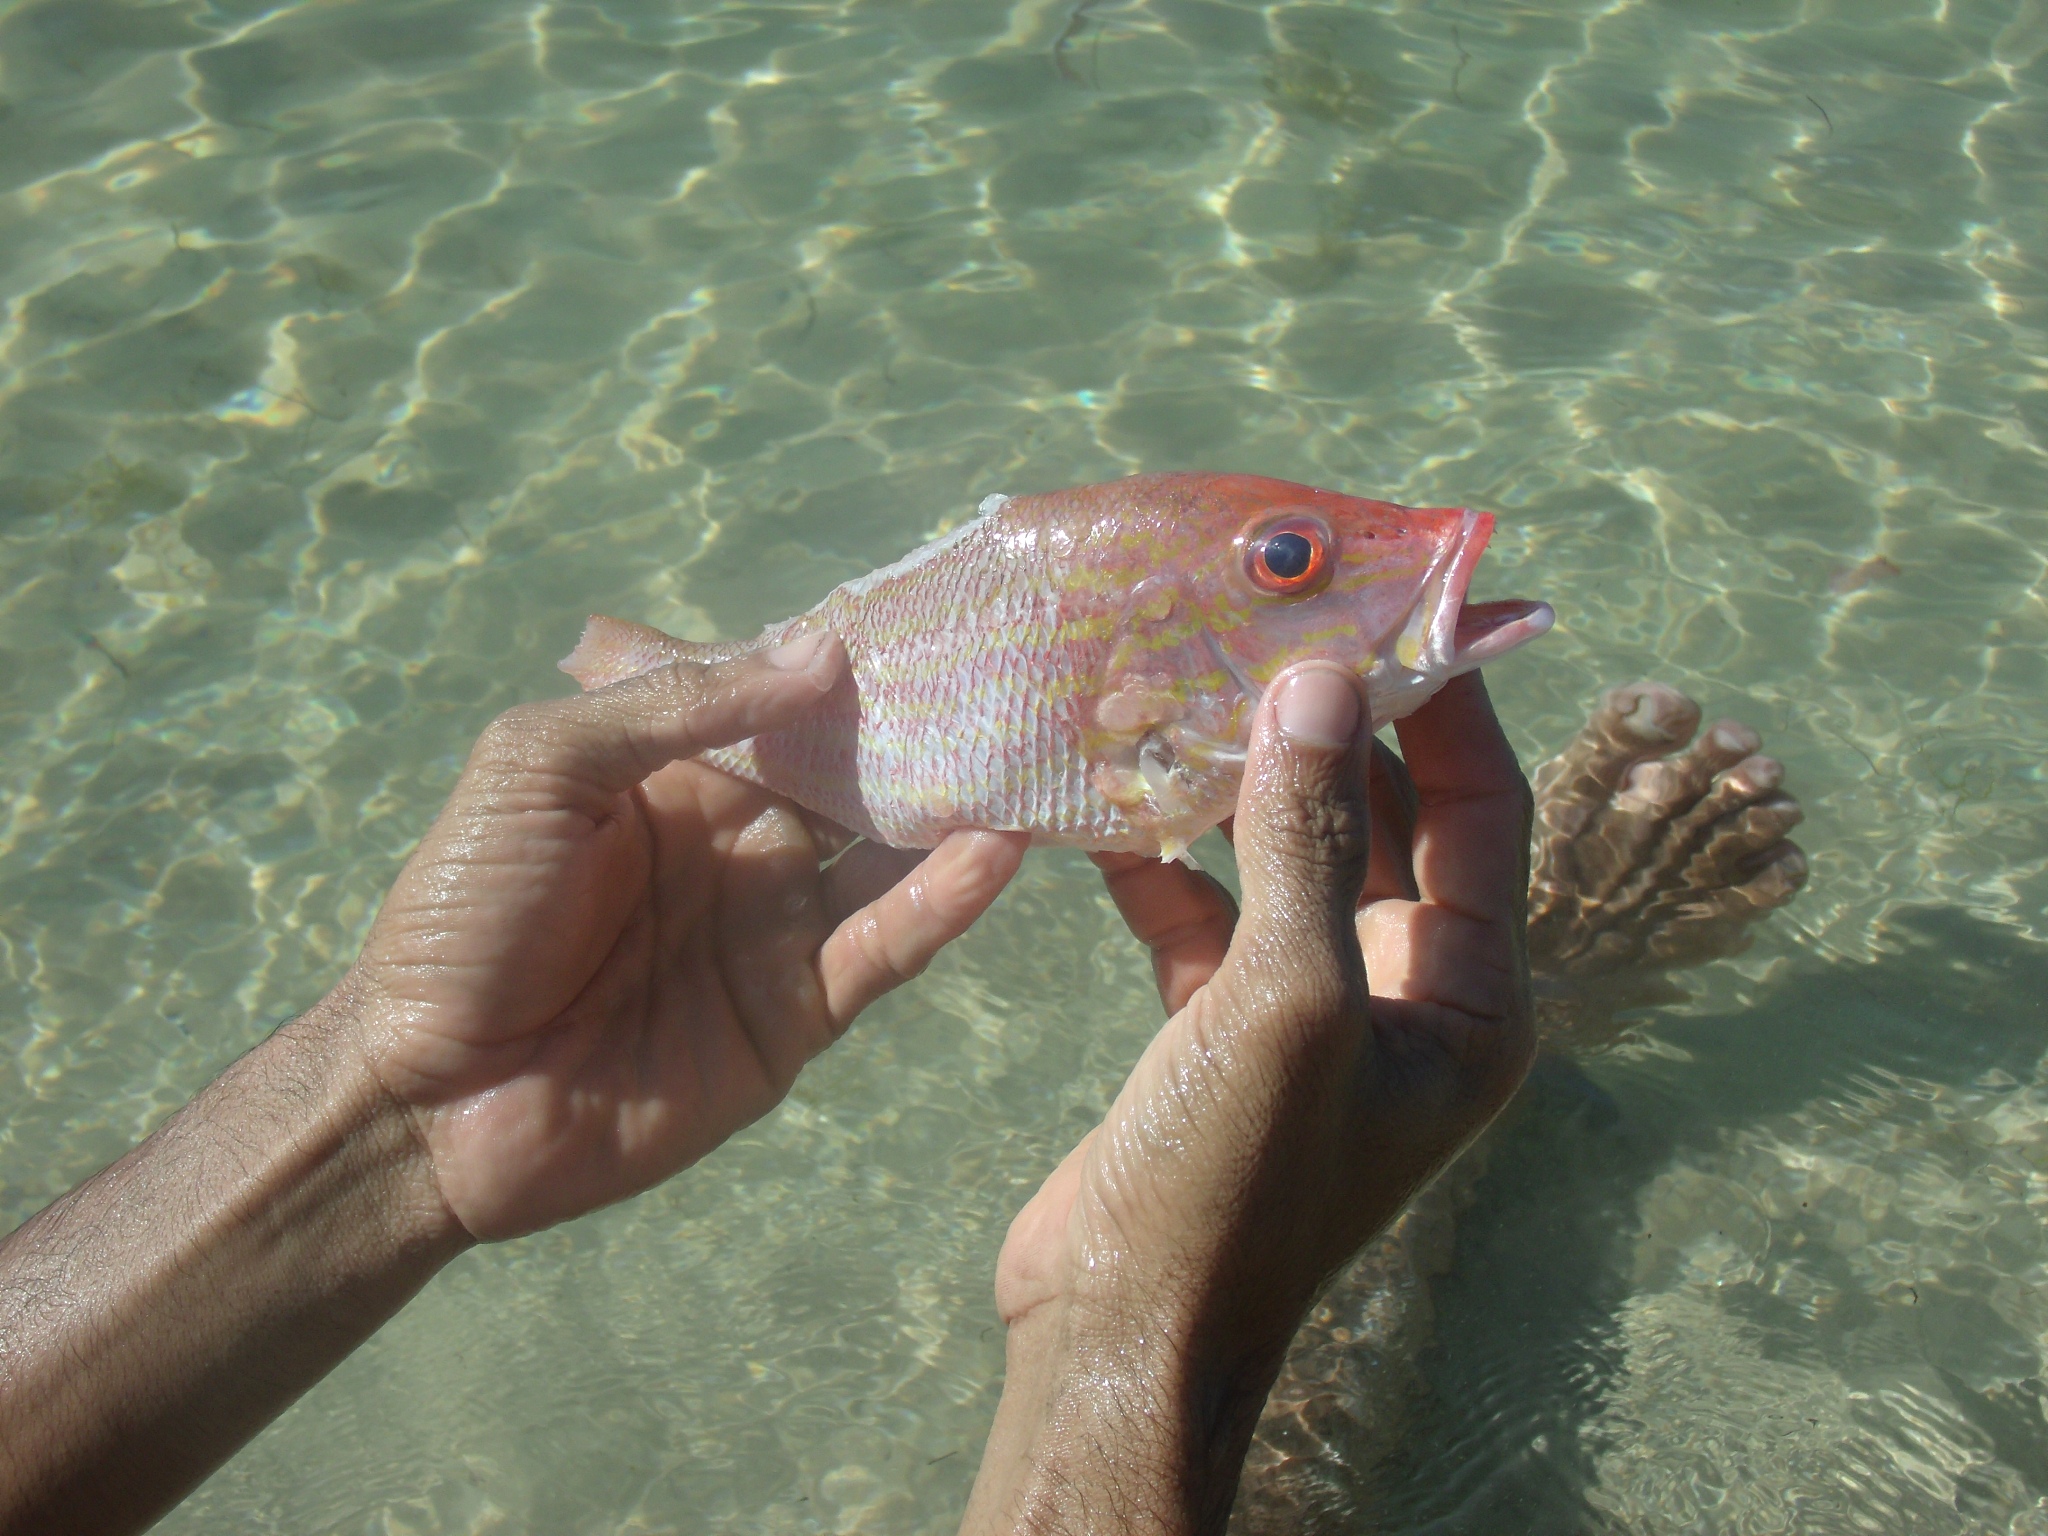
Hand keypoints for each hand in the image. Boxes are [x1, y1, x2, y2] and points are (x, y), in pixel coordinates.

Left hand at [338, 631, 1027, 1239]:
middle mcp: (740, 839)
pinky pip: (883, 949)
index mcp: (675, 769)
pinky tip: (994, 853)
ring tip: (1037, 755)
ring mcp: (774, 927)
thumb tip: (822, 650)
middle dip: (929, 725)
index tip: (941, 610)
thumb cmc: (465, 910)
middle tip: (1025, 675)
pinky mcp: (797, 1013)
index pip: (783, 694)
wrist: (427, 1097)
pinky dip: (941, 903)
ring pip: (890, 856)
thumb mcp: (542, 767)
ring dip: (959, 809)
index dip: (851, 656)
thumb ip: (679, 705)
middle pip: (856, 769)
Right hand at [962, 666, 1533, 1534]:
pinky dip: (1170, 862)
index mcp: (1471, 1000)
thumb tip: (1319, 682)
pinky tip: (1111, 808)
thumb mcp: (1286, 998)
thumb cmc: (1232, 1180)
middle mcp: (1408, 998)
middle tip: (1277, 619)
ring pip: (1292, 859)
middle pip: (1390, 821)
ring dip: (1244, 785)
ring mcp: (1312, 1013)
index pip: (1486, 810)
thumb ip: (1309, 838)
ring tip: (1188, 688)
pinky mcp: (1221, 1029)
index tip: (1395, 599)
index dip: (1449, 703)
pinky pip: (1210, 914)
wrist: (1117, 1327)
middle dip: (1336, 727)